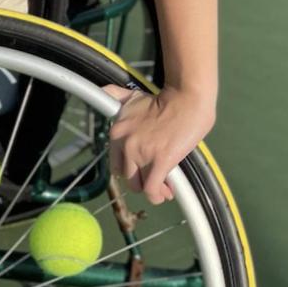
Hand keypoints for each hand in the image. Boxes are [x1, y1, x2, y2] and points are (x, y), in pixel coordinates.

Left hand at [103, 84, 215, 203]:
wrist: (186, 100)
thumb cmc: (164, 100)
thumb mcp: (132, 97)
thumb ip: (114, 96)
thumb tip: (101, 90)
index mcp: (117, 131)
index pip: (115, 165)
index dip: (129, 171)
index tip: (140, 171)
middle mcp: (125, 143)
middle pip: (127, 179)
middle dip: (142, 181)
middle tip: (155, 177)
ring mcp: (142, 152)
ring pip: (139, 187)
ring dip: (152, 190)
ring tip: (164, 186)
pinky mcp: (160, 160)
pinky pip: (152, 190)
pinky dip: (158, 195)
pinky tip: (167, 192)